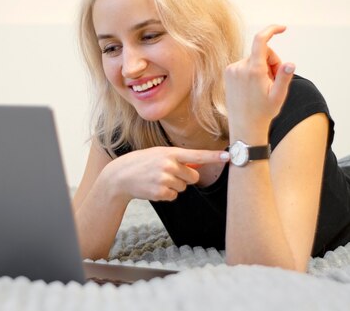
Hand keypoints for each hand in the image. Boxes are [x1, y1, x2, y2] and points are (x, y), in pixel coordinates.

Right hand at [101, 146, 229, 201]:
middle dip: (185, 178)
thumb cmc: (141, 163)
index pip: (196, 155)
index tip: (228, 157)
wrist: (121, 176)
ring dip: (174, 186)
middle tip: (168, 174)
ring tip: (157, 180)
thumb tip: (196, 167)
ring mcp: (165, 179)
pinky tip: (154, 188)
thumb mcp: (158, 154)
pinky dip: (166, 194)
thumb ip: (177, 159)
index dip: (213, 157)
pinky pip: (174, 196)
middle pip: (193, 177)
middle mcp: (169, 165)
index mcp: (170, 153)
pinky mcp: (161, 192)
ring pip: (183, 187)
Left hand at [224, 25, 294, 138]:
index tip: (282, 29)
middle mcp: (240, 67)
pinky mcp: (228, 73)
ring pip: (254, 59)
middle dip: (272, 62)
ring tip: (263, 87)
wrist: (244, 126)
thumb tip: (290, 64)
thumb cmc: (263, 113)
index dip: (272, 30)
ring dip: (262, 68)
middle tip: (274, 81)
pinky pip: (245, 65)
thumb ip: (284, 77)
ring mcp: (232, 70)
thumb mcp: (278, 96)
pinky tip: (253, 87)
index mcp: (253, 70)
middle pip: (262, 52)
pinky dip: (252, 71)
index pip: (261, 40)